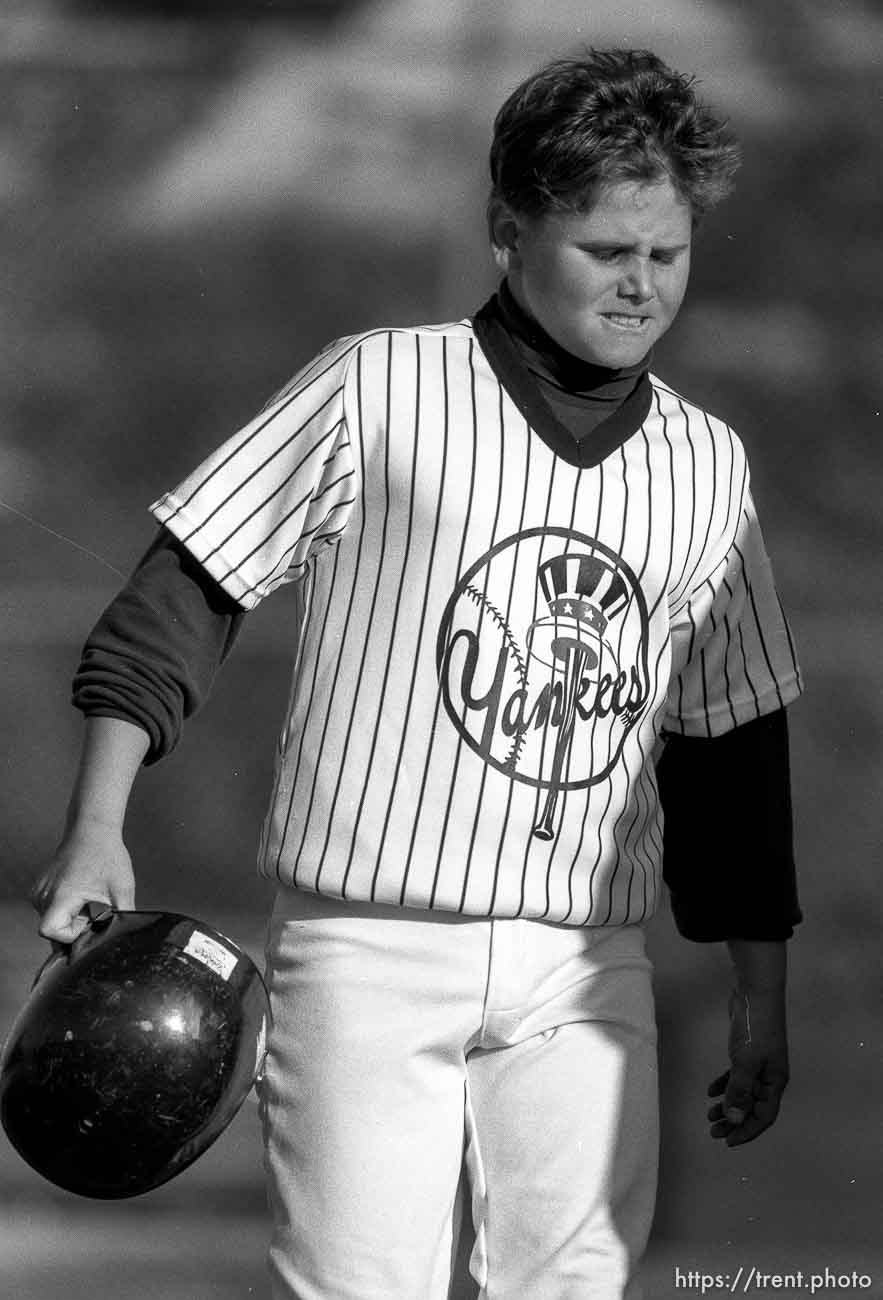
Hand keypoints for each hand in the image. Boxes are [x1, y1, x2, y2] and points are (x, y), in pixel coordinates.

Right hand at [31, 822, 135, 945]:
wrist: (92, 830)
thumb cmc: (106, 854)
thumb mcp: (122, 888)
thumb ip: (124, 915)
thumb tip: (127, 932)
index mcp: (61, 895)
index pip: (49, 931)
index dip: (70, 935)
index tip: (88, 922)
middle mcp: (44, 894)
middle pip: (52, 929)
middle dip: (74, 928)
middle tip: (93, 911)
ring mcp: (40, 891)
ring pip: (51, 920)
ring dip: (70, 918)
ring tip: (88, 901)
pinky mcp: (40, 888)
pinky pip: (49, 910)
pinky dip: (65, 910)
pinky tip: (81, 896)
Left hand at [707, 985, 788, 1146]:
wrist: (755, 995)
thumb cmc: (755, 1029)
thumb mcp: (746, 1062)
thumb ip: (740, 1091)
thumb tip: (735, 1119)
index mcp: (775, 1082)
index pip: (764, 1116)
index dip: (747, 1130)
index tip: (729, 1142)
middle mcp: (769, 1076)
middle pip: (752, 1107)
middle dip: (734, 1122)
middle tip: (714, 1133)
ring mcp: (758, 1064)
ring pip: (743, 1093)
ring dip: (727, 1105)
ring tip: (709, 1116)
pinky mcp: (746, 1053)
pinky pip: (736, 1076)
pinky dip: (724, 1085)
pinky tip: (710, 1092)